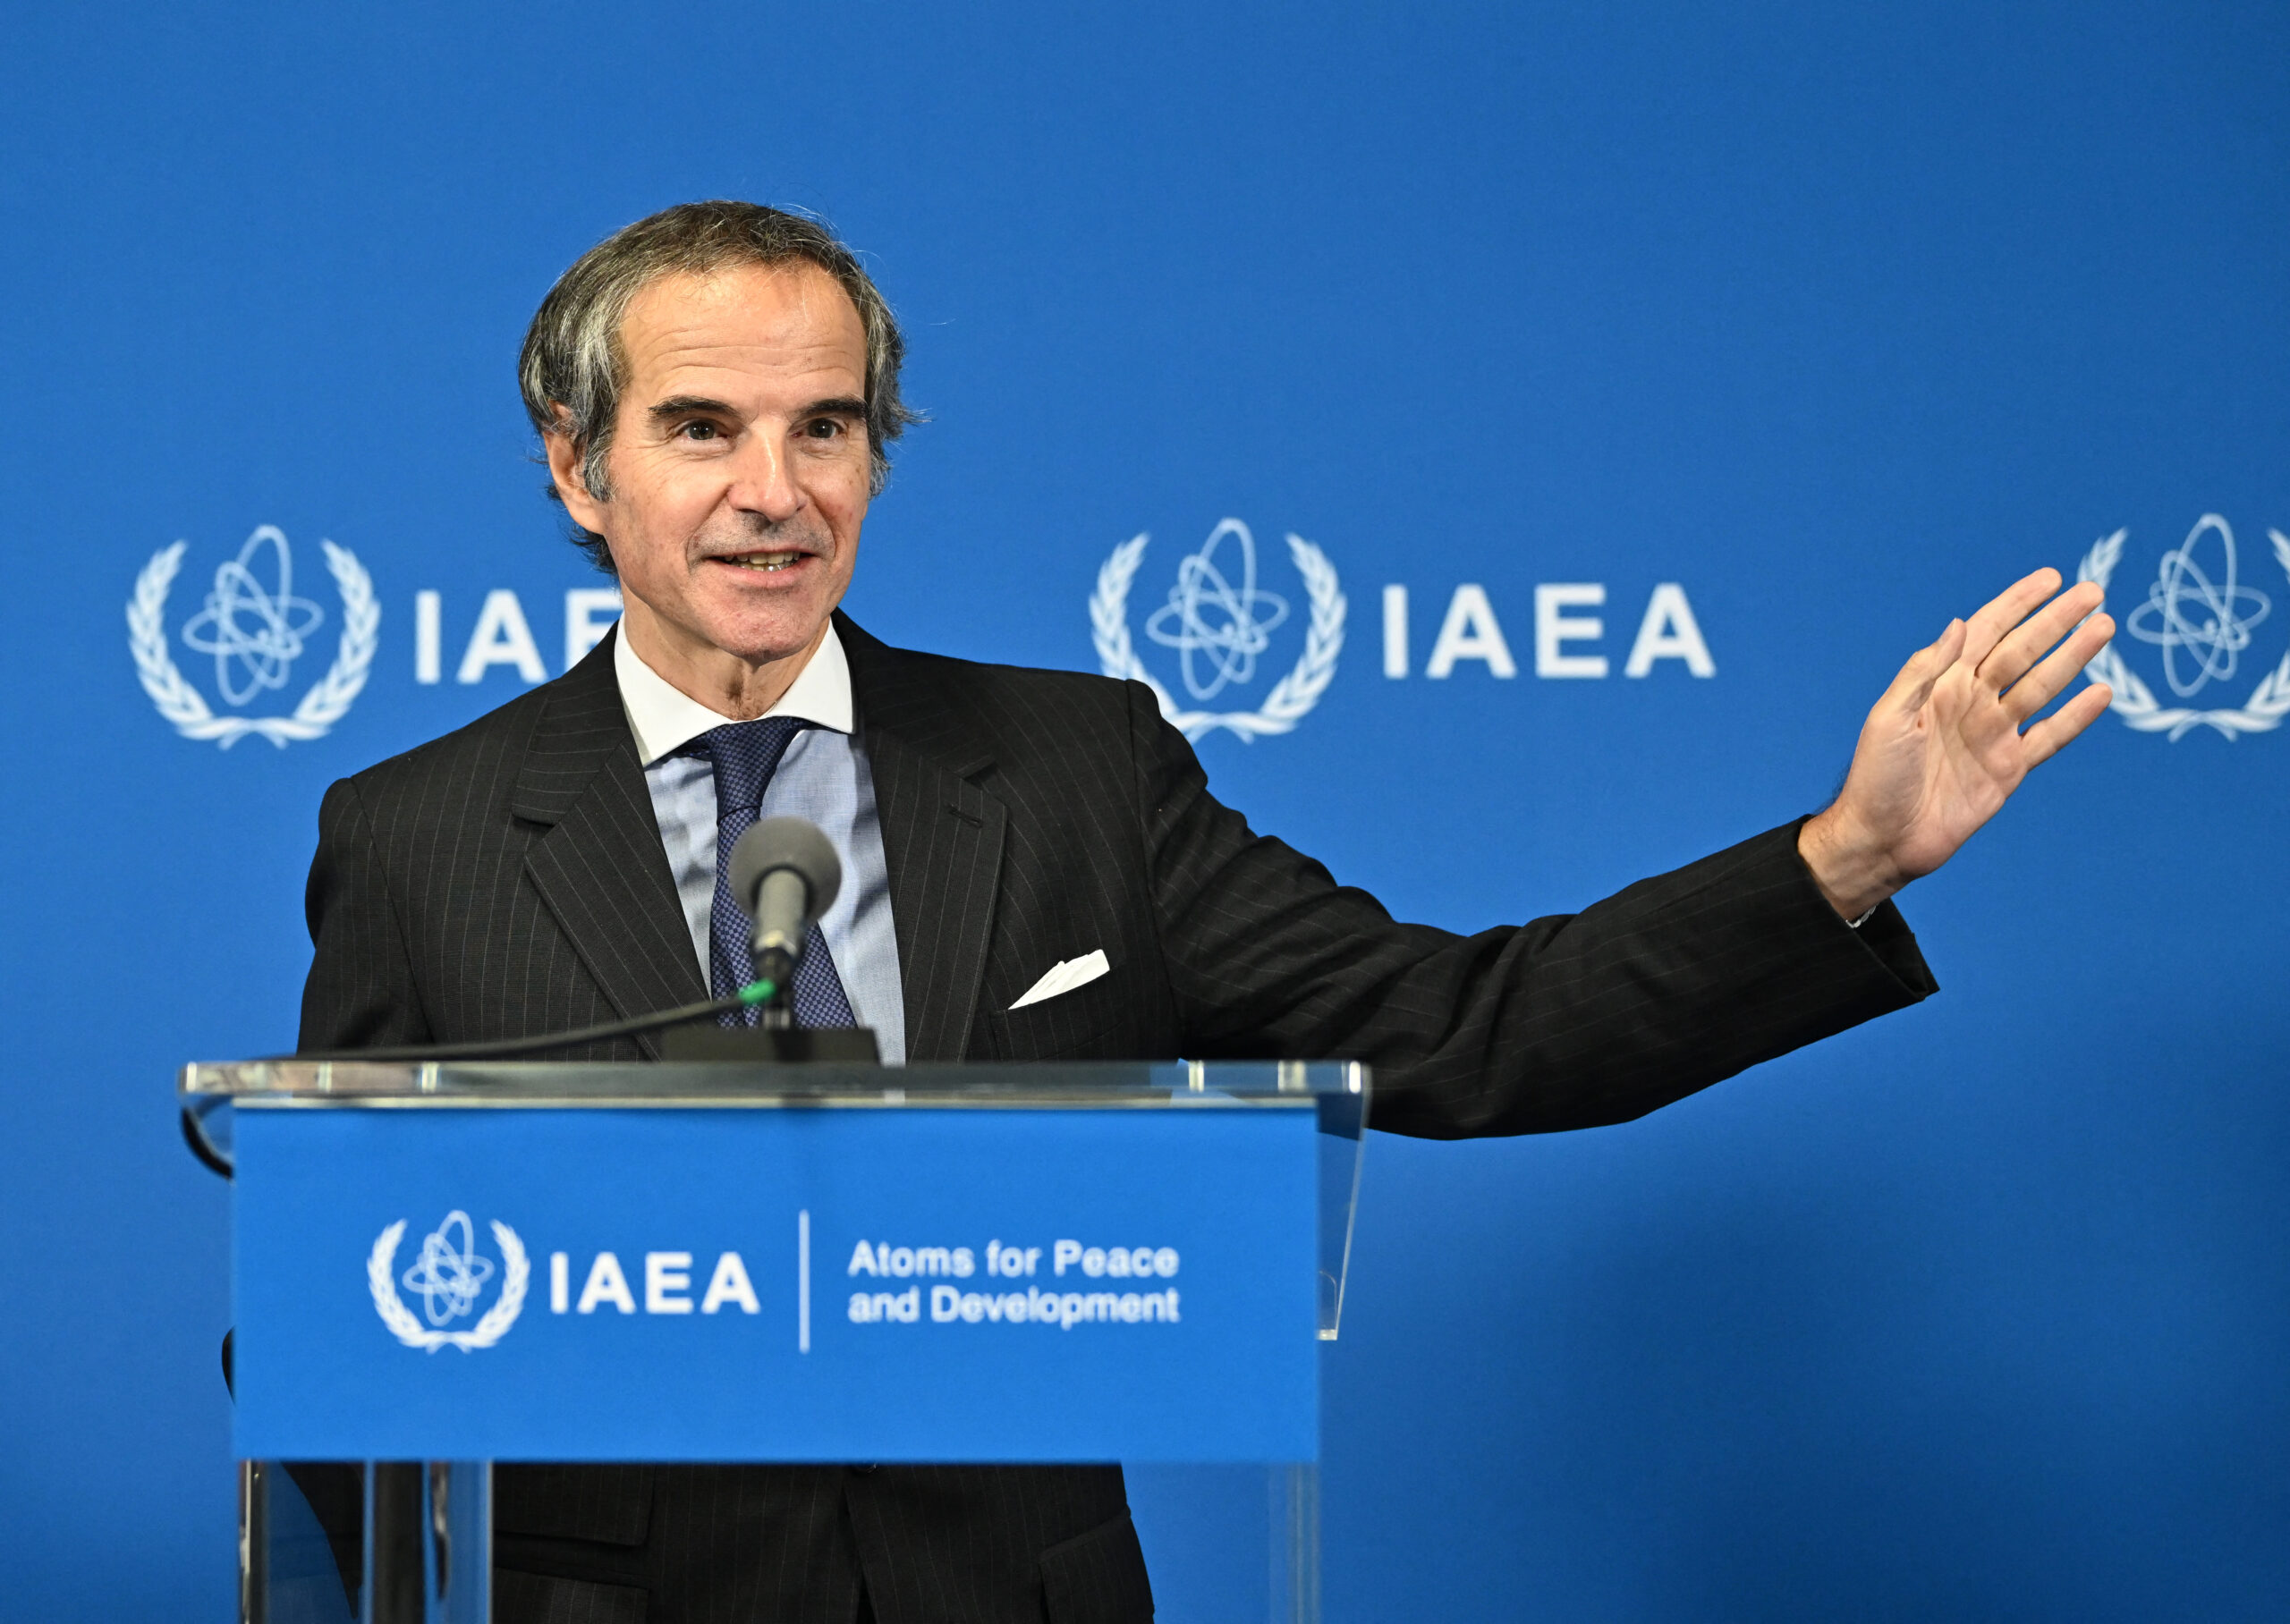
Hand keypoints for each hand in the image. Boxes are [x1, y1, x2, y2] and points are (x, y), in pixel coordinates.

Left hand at [1798, 568, 2115, 920]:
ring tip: (2105, 627)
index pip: (1985, 631)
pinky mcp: (2009, 769)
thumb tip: (1957, 624)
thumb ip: (1923, 672)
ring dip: (2073, 657)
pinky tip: (2102, 692)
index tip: (2051, 579)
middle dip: (2056, 622)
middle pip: (2022, 652)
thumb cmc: (1875, 776)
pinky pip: (2051, 737)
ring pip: (2042, 686)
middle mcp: (1971, 702)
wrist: (1883, 839)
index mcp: (1940, 684)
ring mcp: (1993, 735)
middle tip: (2093, 593)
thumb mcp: (1888, 718)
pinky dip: (2076, 717)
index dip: (2017, 604)